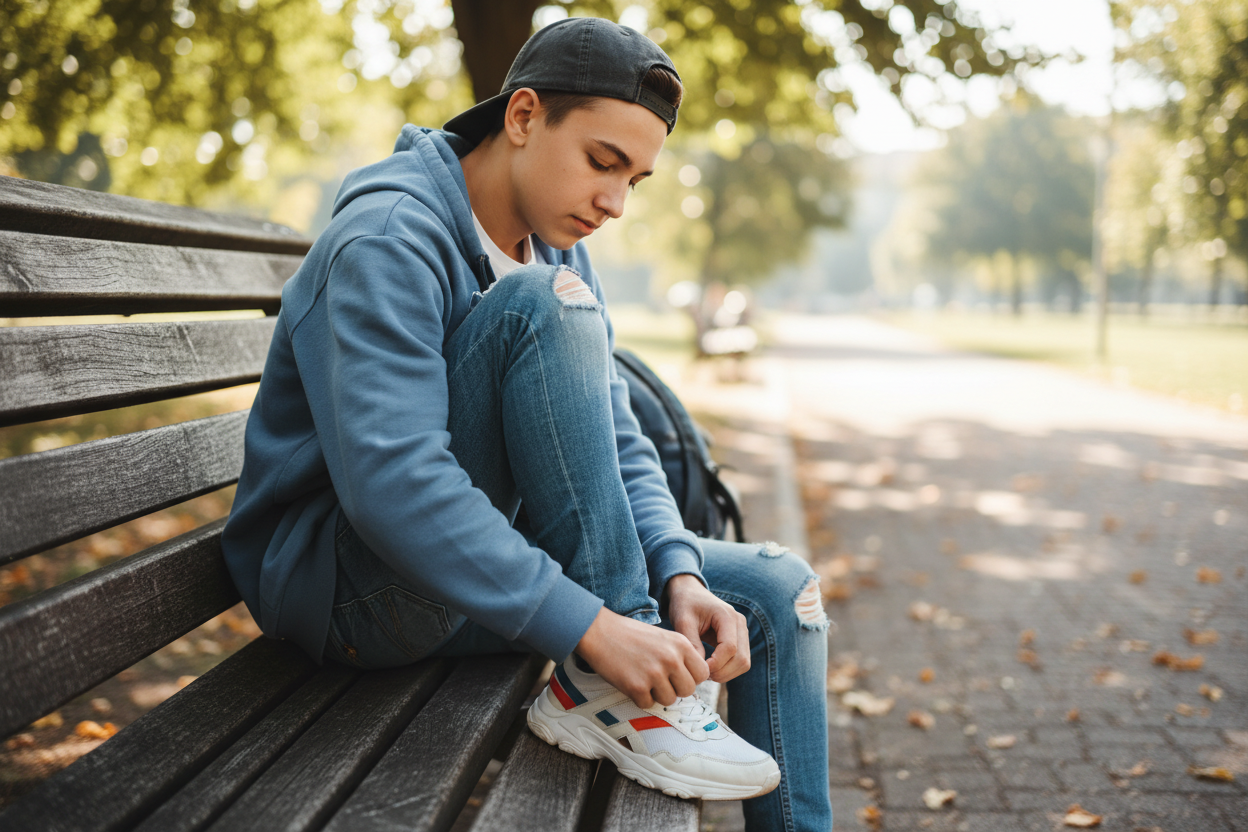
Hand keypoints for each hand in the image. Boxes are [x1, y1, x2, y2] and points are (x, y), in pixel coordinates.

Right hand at [576, 606, 708, 707]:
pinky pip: (647, 704)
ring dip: (657, 694)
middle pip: (689, 690)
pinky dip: (639, 697)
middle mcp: (671, 658)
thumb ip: (681, 656)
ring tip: (643, 678)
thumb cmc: (631, 635)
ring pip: (670, 700)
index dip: (691, 678)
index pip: (703, 673)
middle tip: (659, 680)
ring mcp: (654, 673)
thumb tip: (692, 683)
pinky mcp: (637, 686)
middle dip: (675, 689)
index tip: (678, 676)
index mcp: (681, 644)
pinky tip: (631, 681)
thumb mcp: (664, 638)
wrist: (599, 631)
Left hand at [665, 574, 750, 683]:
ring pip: (744, 663)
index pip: (730, 648)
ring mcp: (742, 632)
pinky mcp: (740, 639)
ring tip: (705, 673)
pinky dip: (728, 670)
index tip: (698, 669)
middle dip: (722, 672)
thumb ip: (691, 643)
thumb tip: (701, 668)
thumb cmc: (685, 604)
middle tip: (701, 675)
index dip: (716, 664)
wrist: (690, 593)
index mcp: (727, 616)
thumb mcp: (683, 620)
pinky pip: (741, 661)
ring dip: (726, 674)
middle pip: (741, 659)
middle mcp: (740, 623)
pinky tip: (711, 668)